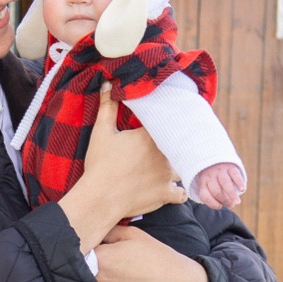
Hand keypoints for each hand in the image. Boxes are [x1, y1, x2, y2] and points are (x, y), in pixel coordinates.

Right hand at [59, 86, 184, 253]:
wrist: (100, 198)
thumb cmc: (100, 165)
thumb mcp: (101, 132)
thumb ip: (107, 107)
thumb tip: (108, 83)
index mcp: (149, 136)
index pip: (166, 124)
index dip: (166, 125)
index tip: (163, 126)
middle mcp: (163, 154)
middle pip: (177, 145)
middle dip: (174, 145)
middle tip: (167, 147)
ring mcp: (167, 175)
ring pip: (182, 167)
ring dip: (178, 167)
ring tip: (170, 167)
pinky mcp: (166, 194)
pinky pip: (182, 193)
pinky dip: (179, 191)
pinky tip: (174, 189)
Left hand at [77, 225, 207, 281]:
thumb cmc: (156, 256)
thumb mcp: (132, 234)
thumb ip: (107, 232)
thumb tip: (90, 232)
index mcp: (101, 255)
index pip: (75, 254)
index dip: (77, 253)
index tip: (83, 254)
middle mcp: (98, 277)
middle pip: (75, 275)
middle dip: (79, 271)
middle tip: (87, 269)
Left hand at [193, 160, 246, 209]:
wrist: (215, 159)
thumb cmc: (213, 179)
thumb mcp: (209, 186)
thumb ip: (217, 196)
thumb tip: (232, 205)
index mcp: (203, 183)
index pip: (205, 195)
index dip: (212, 203)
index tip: (219, 207)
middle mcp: (210, 176)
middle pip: (216, 191)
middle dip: (225, 200)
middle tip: (232, 205)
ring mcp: (220, 171)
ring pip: (225, 183)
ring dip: (232, 194)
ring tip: (237, 202)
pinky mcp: (230, 167)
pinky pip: (235, 175)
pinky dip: (239, 182)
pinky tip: (242, 190)